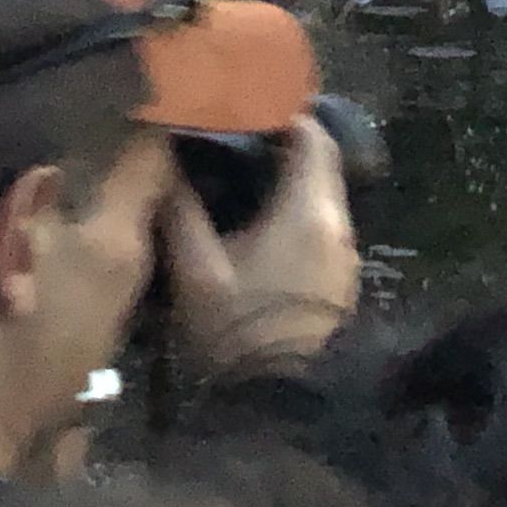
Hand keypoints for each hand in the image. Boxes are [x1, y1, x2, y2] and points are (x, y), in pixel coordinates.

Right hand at [158, 114, 359, 376]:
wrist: (281, 403)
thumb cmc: (238, 329)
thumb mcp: (195, 267)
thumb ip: (179, 207)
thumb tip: (163, 160)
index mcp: (308, 210)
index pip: (311, 135)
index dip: (278, 111)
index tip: (237, 102)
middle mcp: (337, 223)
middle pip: (318, 162)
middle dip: (277, 142)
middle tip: (226, 134)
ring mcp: (343, 254)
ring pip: (320, 193)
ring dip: (284, 177)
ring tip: (232, 173)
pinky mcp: (338, 279)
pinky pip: (318, 223)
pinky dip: (290, 208)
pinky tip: (251, 218)